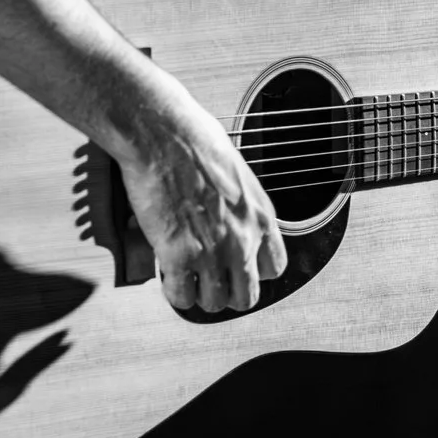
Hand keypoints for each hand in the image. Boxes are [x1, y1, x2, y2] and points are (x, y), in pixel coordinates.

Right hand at [115, 107, 287, 313]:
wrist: (163, 134)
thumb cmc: (194, 141)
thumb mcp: (237, 174)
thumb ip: (240, 207)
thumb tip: (230, 219)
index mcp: (260, 216)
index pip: (274, 268)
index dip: (253, 271)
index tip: (236, 266)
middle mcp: (242, 238)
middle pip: (247, 297)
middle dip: (227, 291)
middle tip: (209, 278)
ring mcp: (211, 250)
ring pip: (214, 303)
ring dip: (198, 293)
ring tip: (186, 276)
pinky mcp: (178, 255)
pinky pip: (181, 297)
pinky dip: (173, 291)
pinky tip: (167, 274)